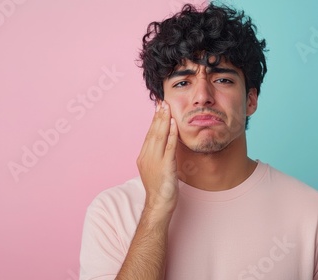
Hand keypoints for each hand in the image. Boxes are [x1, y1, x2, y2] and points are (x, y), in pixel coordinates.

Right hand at [137, 101, 178, 218]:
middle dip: (158, 116)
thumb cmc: (159, 189)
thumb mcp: (156, 169)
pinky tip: (173, 124)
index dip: (154, 121)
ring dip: (163, 121)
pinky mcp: (165, 166)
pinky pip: (169, 146)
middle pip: (153, 132)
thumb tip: (165, 144)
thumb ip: (158, 155)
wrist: (159, 204)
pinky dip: (171, 134)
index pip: (149, 135)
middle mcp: (147, 157)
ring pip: (159, 136)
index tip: (158, 108)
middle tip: (161, 102)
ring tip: (166, 107)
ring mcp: (155, 161)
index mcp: (143, 157)